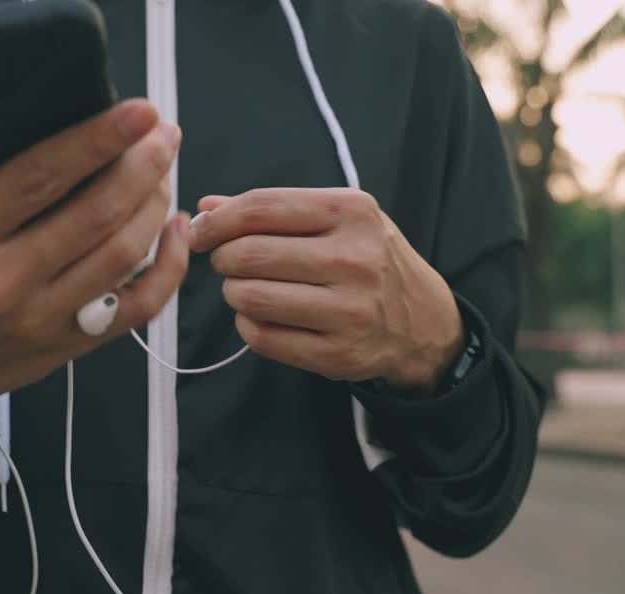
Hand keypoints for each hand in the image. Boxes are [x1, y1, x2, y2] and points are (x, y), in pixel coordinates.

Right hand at [0, 100, 190, 431]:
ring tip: (164, 169)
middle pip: (95, 215)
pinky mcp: (72, 343)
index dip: (95, 141)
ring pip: (123, 256)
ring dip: (154, 207)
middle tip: (165, 133)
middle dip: (142, 167)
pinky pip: (139, 307)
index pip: (39, 178)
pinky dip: (169, 269)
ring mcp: (45, 317)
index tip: (137, 112)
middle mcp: (5, 281)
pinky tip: (174, 230)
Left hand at [191, 188, 463, 394]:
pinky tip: (264, 317)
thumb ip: (274, 210)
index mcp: (351, 212)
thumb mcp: (339, 219)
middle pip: (248, 254)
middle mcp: (354, 259)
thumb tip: (207, 208)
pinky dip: (248, 325)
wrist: (423, 323)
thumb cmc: (370, 260)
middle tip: (229, 263)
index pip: (261, 208)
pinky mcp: (336, 354)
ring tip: (248, 289)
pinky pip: (261, 337)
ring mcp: (348, 310)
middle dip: (224, 258)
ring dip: (234, 293)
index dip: (217, 221)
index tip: (200, 232)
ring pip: (249, 298)